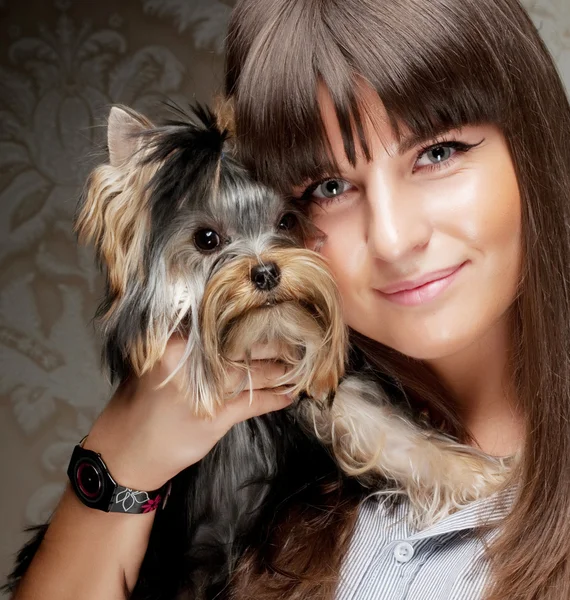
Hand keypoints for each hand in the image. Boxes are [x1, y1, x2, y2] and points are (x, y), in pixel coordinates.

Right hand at [84, 336, 293, 490]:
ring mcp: (205, 391)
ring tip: (299, 364)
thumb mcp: (155, 361)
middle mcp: (191, 363)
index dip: (250, 317)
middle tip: (297, 336)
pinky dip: (274, 399)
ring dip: (280, 370)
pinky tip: (289, 396)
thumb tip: (225, 327)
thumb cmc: (141, 401)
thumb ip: (188, 345)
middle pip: (243, 345)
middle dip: (273, 342)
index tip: (272, 311)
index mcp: (174, 341)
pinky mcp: (215, 418)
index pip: (220, 323)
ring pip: (253, 373)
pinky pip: (253, 404)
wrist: (126, 450)